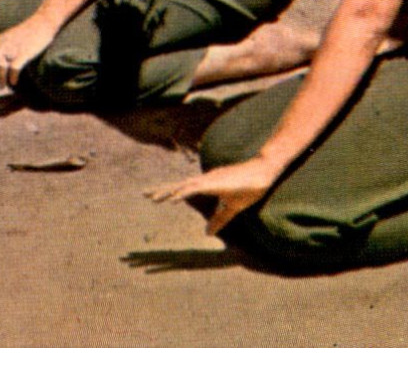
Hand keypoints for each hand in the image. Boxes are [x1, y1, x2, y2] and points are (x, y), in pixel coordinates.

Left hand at [0, 16, 60, 90]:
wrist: (42, 22)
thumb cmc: (28, 31)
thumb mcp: (10, 37)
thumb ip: (3, 47)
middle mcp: (2, 45)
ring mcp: (12, 49)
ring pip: (0, 68)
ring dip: (0, 80)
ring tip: (2, 87)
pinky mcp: (24, 53)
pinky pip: (14, 68)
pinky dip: (12, 77)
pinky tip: (14, 82)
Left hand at [146, 156, 283, 235]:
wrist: (263, 174)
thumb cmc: (249, 188)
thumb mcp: (231, 208)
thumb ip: (219, 219)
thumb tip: (208, 233)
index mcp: (206, 184)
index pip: (183, 188)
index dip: (168, 191)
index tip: (153, 196)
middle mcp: (204, 180)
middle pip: (178, 185)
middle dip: (161, 190)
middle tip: (143, 194)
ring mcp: (208, 179)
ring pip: (183, 186)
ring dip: (168, 192)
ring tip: (153, 198)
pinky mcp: (213, 182)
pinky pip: (194, 188)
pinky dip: (182, 193)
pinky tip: (173, 198)